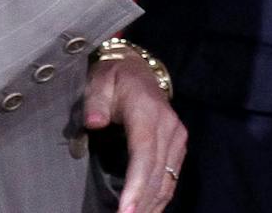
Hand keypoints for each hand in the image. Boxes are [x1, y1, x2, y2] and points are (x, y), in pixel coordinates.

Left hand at [85, 53, 186, 212]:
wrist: (140, 71)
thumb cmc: (114, 80)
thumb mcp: (100, 82)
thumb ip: (95, 101)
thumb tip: (93, 122)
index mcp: (147, 112)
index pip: (144, 154)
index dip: (136, 185)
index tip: (126, 210)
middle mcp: (169, 126)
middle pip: (157, 173)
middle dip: (141, 203)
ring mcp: (177, 137)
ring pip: (167, 180)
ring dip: (151, 205)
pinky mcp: (178, 145)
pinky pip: (171, 178)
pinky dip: (159, 198)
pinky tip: (146, 211)